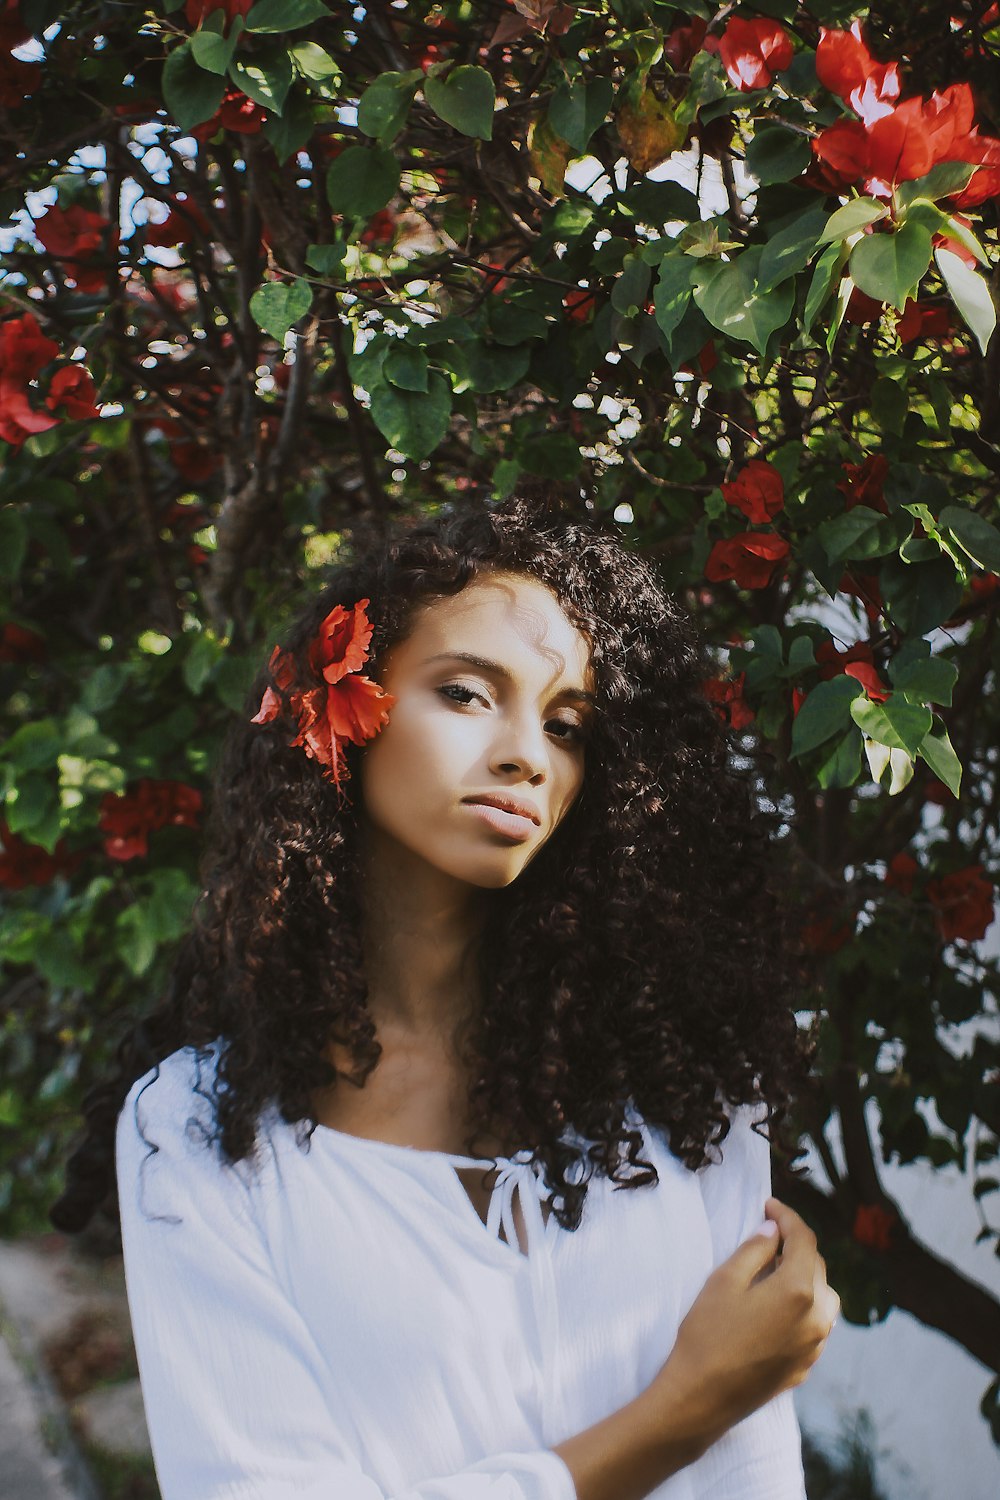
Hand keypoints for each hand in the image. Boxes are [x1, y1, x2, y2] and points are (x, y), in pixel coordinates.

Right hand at [643, 1197, 839, 1449]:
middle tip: (768, 1233)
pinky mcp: (805, 1367)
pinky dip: (803, 1307)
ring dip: (805, 1277)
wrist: (702, 1398)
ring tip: (775, 1269)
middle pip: (816, 1267)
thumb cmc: (707, 1335)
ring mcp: (814, 1347)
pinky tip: (776, 1307)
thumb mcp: (724, 1281)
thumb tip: (773, 1230)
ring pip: (823, 1299)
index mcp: (799, 1291)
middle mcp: (817, 1318)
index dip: (788, 1217)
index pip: (804, 1240)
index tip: (769, 1205)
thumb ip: (754, 1250)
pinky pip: (815, 1326)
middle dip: (795, 1245)